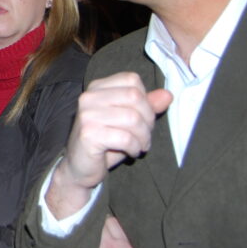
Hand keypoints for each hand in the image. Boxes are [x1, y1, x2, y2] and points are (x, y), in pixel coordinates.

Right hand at [46, 72, 171, 218]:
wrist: (79, 168)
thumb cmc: (106, 142)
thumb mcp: (129, 121)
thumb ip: (147, 106)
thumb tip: (167, 95)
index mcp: (97, 88)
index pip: (131, 80)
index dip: (145, 100)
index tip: (144, 118)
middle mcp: (89, 97)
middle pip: (134, 96)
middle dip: (147, 119)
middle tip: (144, 135)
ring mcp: (87, 115)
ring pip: (132, 118)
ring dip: (143, 137)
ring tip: (140, 146)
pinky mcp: (88, 134)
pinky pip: (125, 137)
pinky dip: (134, 147)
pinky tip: (131, 152)